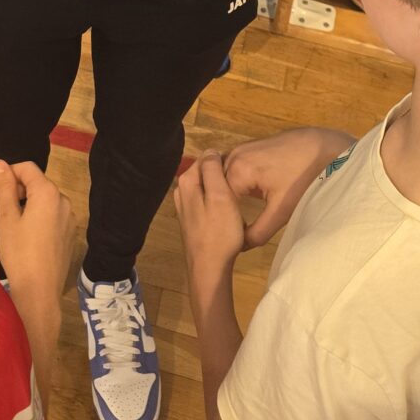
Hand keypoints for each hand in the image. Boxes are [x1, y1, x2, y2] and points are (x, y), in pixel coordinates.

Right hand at [0, 159, 73, 300]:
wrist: (39, 291)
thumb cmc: (19, 252)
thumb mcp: (6, 218)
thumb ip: (4, 188)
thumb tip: (0, 164)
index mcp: (48, 193)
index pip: (27, 168)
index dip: (9, 173)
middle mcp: (64, 201)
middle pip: (38, 184)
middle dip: (18, 191)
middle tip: (0, 210)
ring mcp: (70, 219)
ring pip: (46, 202)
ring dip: (29, 205)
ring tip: (13, 226)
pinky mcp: (70, 235)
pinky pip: (53, 217)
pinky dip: (40, 219)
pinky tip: (28, 239)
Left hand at [173, 152, 245, 295]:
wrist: (210, 269)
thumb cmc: (219, 232)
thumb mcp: (220, 196)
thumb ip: (213, 170)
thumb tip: (210, 150)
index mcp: (186, 182)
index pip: (206, 158)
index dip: (224, 164)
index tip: (238, 175)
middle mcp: (181, 191)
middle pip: (206, 173)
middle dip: (222, 178)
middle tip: (239, 191)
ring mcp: (185, 207)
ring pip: (208, 188)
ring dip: (222, 192)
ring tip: (236, 203)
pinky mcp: (192, 220)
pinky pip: (207, 202)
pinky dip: (218, 204)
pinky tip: (228, 215)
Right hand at [223, 127, 354, 247]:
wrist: (325, 148)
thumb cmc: (304, 179)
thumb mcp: (281, 211)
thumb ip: (258, 232)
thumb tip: (240, 246)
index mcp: (238, 170)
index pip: (216, 200)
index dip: (222, 219)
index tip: (230, 234)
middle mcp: (234, 156)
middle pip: (217, 186)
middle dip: (222, 206)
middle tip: (230, 227)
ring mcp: (242, 149)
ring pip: (224, 175)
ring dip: (228, 193)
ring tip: (237, 214)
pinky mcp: (251, 147)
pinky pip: (234, 167)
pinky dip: (235, 181)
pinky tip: (246, 197)